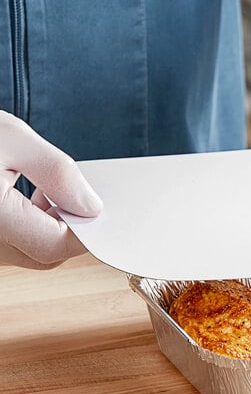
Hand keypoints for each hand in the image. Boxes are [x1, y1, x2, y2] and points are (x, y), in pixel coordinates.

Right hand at [0, 111, 102, 268]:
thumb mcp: (9, 138)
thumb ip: (56, 171)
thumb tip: (90, 203)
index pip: (57, 245)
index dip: (86, 228)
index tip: (97, 207)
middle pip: (47, 255)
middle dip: (70, 227)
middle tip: (72, 193)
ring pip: (31, 253)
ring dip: (50, 227)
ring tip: (43, 190)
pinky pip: (13, 247)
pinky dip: (30, 227)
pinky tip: (26, 197)